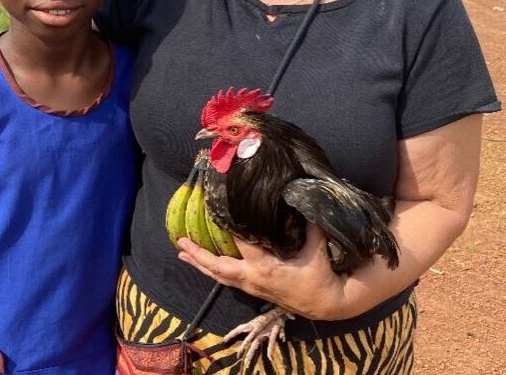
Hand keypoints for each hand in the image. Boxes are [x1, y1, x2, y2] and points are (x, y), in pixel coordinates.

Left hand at [177, 223, 345, 320]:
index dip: (228, 228)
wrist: (326, 304)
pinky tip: (204, 264)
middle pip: (218, 267)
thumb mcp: (316, 249)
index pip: (241, 243)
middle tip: (180, 243)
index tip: (215, 212)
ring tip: (182, 253)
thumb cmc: (320, 275)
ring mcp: (252, 285)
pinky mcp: (254, 289)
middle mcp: (253, 277)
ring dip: (200, 264)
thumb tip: (303, 200)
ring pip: (219, 276)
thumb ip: (311, 225)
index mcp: (266, 266)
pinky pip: (227, 279)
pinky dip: (213, 270)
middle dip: (198, 255)